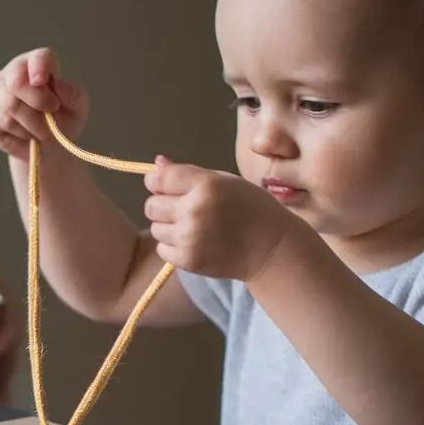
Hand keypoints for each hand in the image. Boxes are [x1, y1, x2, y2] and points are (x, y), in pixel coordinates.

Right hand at [0, 47, 89, 161]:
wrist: (47, 147)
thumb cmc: (63, 120)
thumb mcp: (78, 108)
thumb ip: (73, 94)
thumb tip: (57, 83)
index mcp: (39, 64)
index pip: (39, 58)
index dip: (39, 66)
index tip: (41, 81)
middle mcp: (14, 70)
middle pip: (17, 82)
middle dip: (37, 104)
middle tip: (51, 116)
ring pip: (10, 105)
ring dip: (32, 125)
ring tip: (41, 131)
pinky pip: (2, 120)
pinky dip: (19, 133)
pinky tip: (24, 134)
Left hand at [144, 157, 292, 282]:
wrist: (272, 248)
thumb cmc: (252, 208)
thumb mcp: (225, 181)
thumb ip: (188, 173)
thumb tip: (156, 164)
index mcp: (205, 185)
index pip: (158, 179)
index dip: (158, 182)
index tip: (166, 187)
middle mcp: (194, 210)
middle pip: (151, 205)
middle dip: (163, 206)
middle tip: (184, 209)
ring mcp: (190, 237)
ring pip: (155, 228)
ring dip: (168, 227)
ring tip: (193, 228)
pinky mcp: (189, 260)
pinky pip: (162, 249)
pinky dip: (173, 247)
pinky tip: (194, 243)